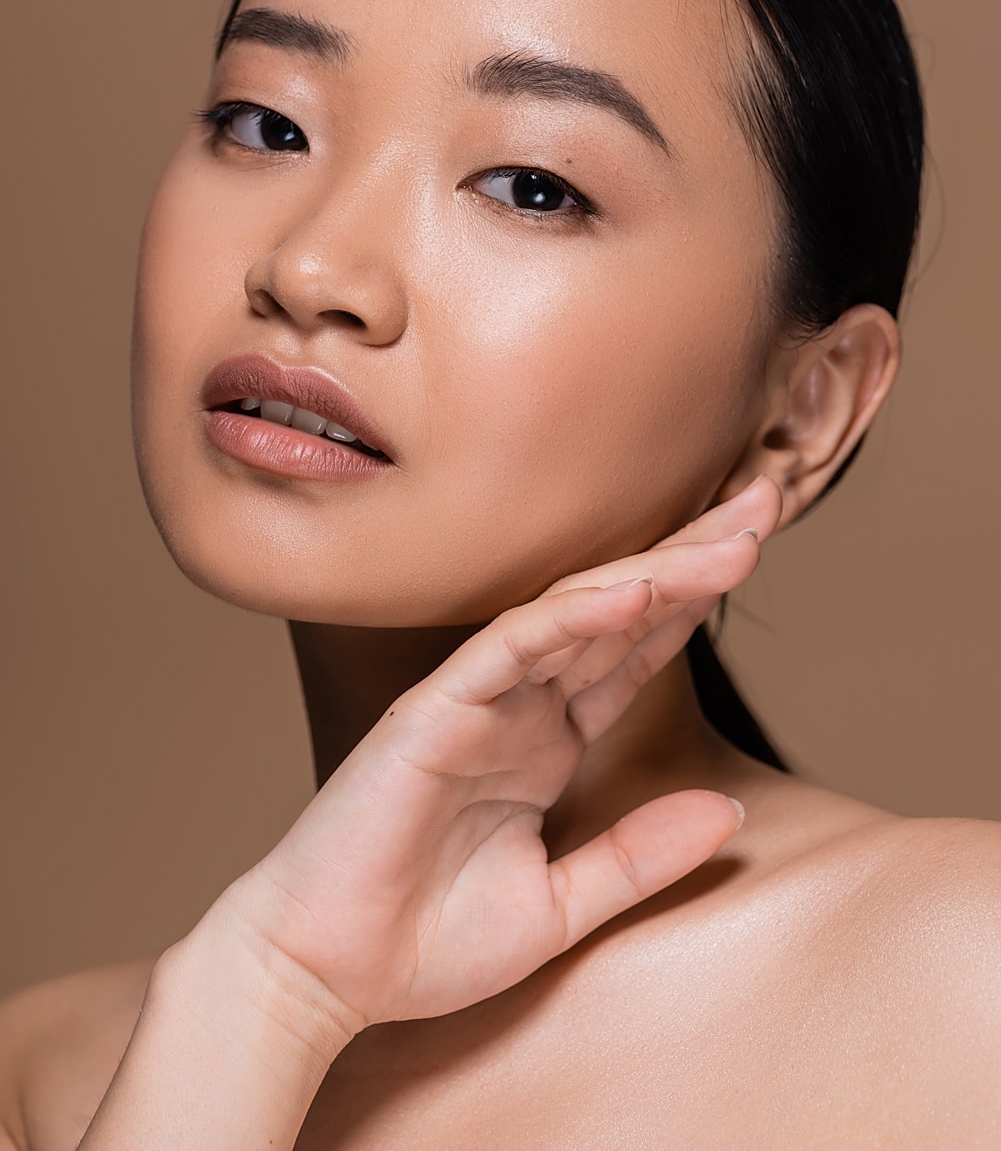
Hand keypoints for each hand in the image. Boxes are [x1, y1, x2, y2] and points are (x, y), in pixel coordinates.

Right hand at [234, 475, 781, 1041]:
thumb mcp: (560, 906)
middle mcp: (518, 708)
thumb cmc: (426, 942)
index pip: (634, 654)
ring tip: (733, 540)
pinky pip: (510, 651)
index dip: (696, 604)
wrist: (325, 977)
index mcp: (545, 742)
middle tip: (767, 501)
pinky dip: (570, 618)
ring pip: (573, 615)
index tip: (756, 554)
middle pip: (618, 614)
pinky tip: (634, 592)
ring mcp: (475, 703)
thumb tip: (728, 814)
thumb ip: (638, 856)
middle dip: (694, 559)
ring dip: (654, 574)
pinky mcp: (430, 714)